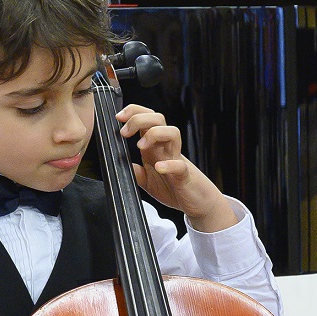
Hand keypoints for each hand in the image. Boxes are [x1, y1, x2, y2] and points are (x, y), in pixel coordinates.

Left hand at [117, 104, 238, 230]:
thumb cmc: (174, 188)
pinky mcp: (184, 175)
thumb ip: (136, 172)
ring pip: (172, 133)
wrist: (197, 203)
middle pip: (158, 119)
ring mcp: (176, 159)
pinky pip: (179, 166)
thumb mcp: (148, 182)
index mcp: (154, 148)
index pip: (146, 119)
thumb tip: (122, 165)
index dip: (133, 112)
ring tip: (140, 146)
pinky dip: (169, 165)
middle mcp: (165, 149)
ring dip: (154, 133)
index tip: (119, 118)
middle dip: (139, 118)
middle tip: (124, 132)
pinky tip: (159, 168)